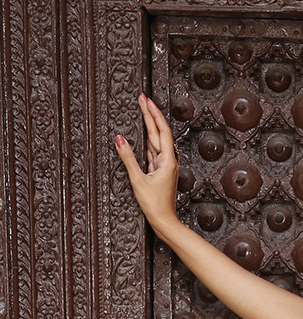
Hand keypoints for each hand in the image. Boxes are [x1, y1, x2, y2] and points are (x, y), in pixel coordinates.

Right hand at [113, 94, 179, 230]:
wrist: (164, 221)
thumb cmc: (154, 205)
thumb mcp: (137, 180)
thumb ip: (128, 158)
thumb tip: (119, 139)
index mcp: (167, 161)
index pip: (161, 130)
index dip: (153, 113)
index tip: (146, 99)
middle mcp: (168, 161)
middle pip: (158, 132)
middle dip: (150, 114)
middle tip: (142, 97)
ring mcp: (163, 166)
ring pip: (155, 141)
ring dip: (149, 125)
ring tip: (142, 109)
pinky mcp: (158, 171)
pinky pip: (152, 152)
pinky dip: (146, 140)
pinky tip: (143, 133)